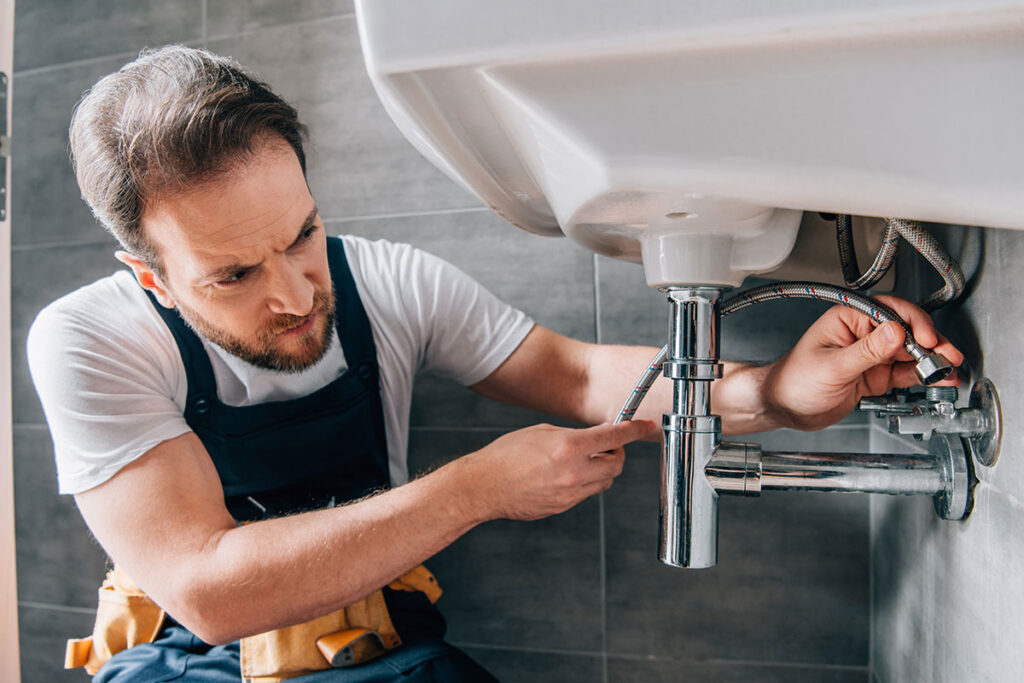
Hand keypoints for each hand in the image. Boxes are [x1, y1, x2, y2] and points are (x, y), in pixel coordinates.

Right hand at [466, 420, 656, 521]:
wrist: (483, 486)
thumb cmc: (506, 455)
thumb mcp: (542, 432)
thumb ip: (574, 435)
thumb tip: (597, 438)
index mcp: (568, 447)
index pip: (615, 437)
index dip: (635, 430)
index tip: (646, 426)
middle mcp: (574, 472)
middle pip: (616, 464)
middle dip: (615, 453)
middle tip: (605, 445)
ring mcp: (570, 494)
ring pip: (604, 482)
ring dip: (601, 470)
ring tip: (579, 461)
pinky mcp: (563, 507)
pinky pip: (586, 494)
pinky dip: (585, 483)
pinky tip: (564, 475)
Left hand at [762, 295, 963, 430]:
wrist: (784, 408)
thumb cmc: (794, 381)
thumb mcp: (832, 367)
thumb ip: (865, 352)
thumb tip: (895, 333)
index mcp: (847, 318)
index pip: (888, 311)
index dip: (912, 323)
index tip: (926, 338)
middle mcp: (862, 333)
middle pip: (906, 330)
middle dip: (930, 342)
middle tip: (946, 355)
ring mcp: (870, 354)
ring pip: (909, 352)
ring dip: (930, 359)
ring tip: (948, 369)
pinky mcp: (875, 374)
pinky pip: (904, 372)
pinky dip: (921, 375)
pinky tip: (936, 378)